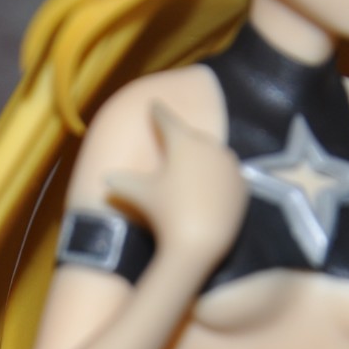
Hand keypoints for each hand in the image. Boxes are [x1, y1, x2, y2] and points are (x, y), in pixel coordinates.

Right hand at [105, 101, 246, 266]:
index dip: (158, 113)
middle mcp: (209, 146)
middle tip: (173, 137)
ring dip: (202, 156)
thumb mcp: (139, 194)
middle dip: (182, 138)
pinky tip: (211, 184)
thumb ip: (122, 181)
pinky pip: (227, 174)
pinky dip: (218, 175)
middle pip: (192, 137)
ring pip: (213, 154)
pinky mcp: (242, 185)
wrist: (200, 242)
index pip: (167, 120)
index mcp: (183, 142)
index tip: (154, 105)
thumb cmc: (165, 212)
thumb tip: (105, 178)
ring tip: (193, 163)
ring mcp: (229, 166)